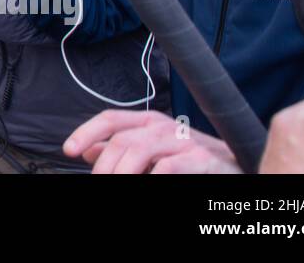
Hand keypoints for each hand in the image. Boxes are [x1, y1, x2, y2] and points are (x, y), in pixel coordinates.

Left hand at [65, 109, 241, 173]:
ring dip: (121, 172)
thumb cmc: (189, 161)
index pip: (111, 119)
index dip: (86, 131)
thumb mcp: (151, 151)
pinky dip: (152, 178)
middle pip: (120, 140)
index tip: (68, 150)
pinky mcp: (201, 159)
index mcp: (148, 121)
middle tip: (100, 183)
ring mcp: (183, 141)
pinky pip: (167, 167)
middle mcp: (163, 126)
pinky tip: (149, 183)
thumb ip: (119, 149)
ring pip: (138, 150)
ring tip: (116, 185)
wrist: (235, 166)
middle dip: (104, 166)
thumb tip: (85, 150)